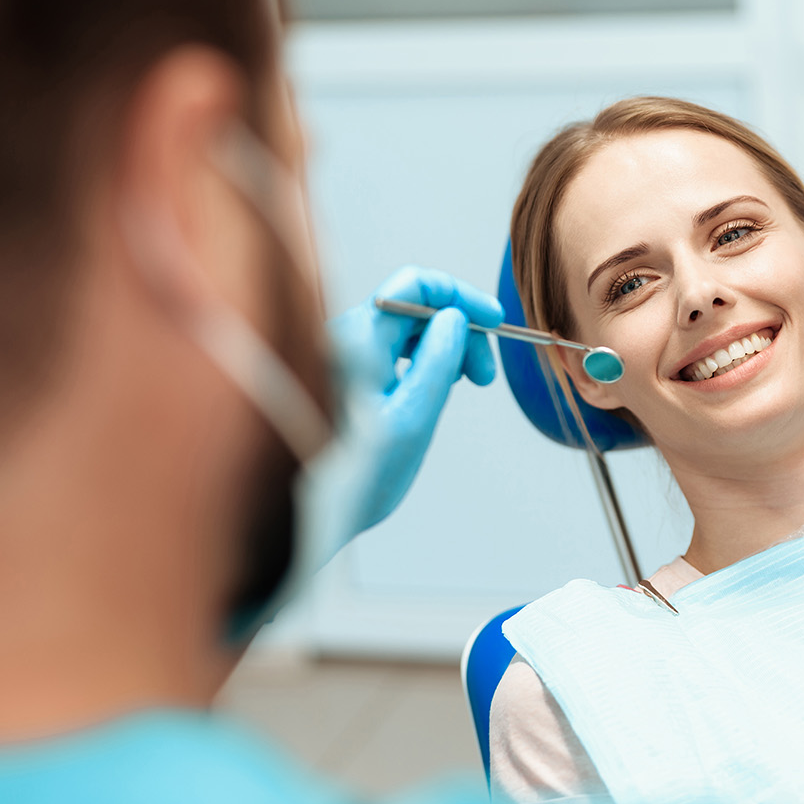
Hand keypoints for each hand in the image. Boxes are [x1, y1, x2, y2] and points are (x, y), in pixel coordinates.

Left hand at [327, 266, 502, 536]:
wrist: (309, 518)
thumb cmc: (356, 477)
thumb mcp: (412, 420)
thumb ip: (437, 363)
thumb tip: (454, 318)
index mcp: (358, 341)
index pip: (413, 285)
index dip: (459, 295)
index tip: (494, 322)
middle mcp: (346, 340)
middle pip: (413, 306)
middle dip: (458, 329)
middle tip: (484, 377)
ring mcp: (344, 358)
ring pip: (406, 330)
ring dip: (444, 348)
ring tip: (466, 384)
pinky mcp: (347, 379)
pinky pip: (393, 351)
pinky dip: (423, 362)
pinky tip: (437, 389)